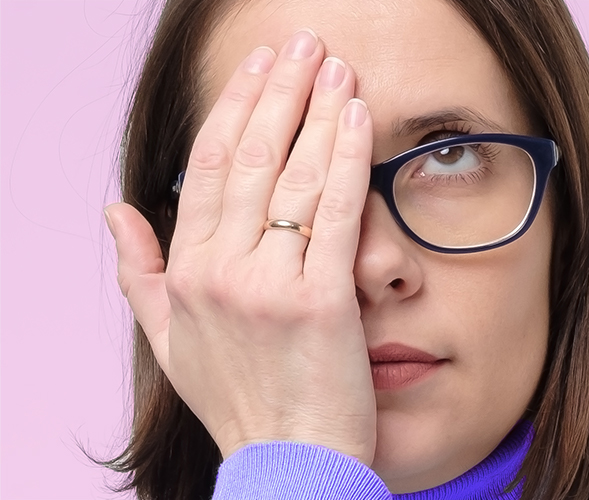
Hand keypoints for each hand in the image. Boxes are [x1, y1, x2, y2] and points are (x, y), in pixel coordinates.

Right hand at [104, 29, 376, 464]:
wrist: (288, 462)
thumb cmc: (237, 400)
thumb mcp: (170, 340)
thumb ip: (139, 272)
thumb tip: (115, 210)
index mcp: (187, 272)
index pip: (210, 168)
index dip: (236, 109)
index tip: (258, 68)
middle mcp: (221, 271)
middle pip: (252, 159)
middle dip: (280, 92)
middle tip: (303, 44)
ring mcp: (270, 285)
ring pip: (294, 178)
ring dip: (318, 113)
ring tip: (336, 68)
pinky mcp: (322, 301)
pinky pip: (336, 214)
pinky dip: (348, 161)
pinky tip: (360, 118)